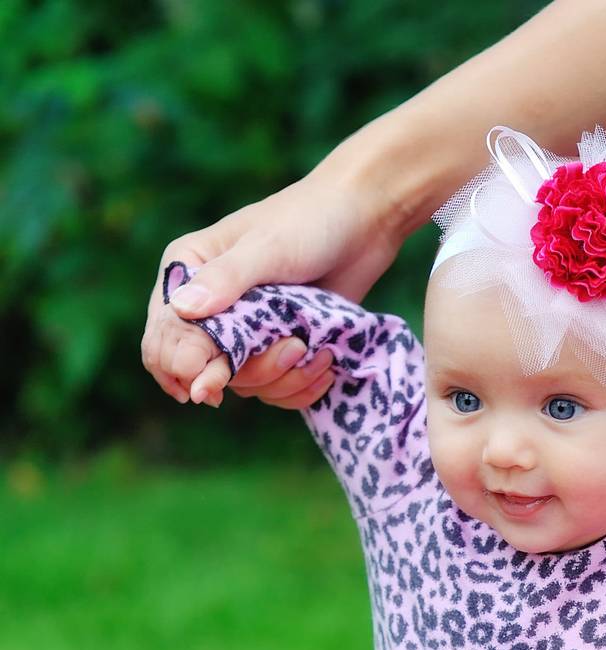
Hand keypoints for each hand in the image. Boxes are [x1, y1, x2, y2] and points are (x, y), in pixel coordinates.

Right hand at [141, 135, 403, 409]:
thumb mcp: (266, 247)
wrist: (361, 224)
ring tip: (312, 344)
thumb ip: (226, 279)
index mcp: (188, 274)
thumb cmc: (308, 221)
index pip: (163, 335)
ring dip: (282, 377)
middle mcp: (209, 308)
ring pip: (245, 386)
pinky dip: (301, 385)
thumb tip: (182, 310)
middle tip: (290, 349)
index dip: (180, 365)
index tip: (212, 382)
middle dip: (247, 372)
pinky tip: (325, 361)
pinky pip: (275, 391)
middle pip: (204, 371)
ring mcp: (244, 333)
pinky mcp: (277, 350)